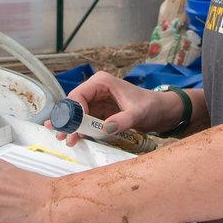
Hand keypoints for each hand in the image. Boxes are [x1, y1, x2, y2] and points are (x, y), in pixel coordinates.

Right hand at [50, 71, 173, 144]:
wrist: (161, 112)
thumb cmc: (151, 107)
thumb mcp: (138, 114)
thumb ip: (123, 120)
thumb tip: (106, 128)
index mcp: (102, 82)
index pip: (79, 94)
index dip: (73, 110)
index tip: (74, 126)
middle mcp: (96, 89)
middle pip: (74, 104)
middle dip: (68, 120)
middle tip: (61, 136)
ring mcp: (97, 101)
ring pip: (78, 114)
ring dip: (72, 127)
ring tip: (66, 140)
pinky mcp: (100, 112)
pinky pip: (85, 120)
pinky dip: (80, 129)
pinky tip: (74, 139)